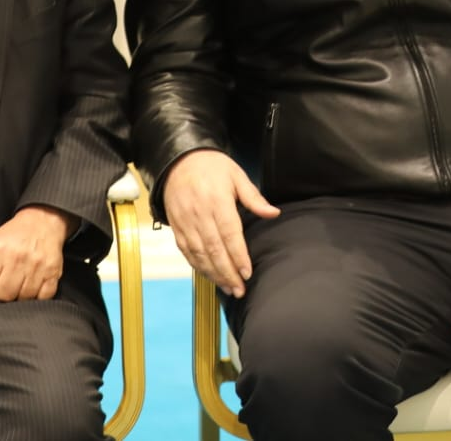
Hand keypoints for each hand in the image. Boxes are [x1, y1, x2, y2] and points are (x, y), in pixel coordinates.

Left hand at [0, 205, 75, 301]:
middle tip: (7, 280)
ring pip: (24, 298)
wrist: (41, 222)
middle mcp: (17, 257)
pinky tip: (34, 285)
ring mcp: (37, 265)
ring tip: (20, 282)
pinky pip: (44, 296)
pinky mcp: (53, 271)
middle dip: (4, 292)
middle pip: (5, 295)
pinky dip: (38, 295)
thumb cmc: (13, 236)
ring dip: (21, 294)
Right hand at [162, 149, 279, 297]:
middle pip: (214, 249)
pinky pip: (187, 252)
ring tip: (228, 288)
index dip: (238, 255)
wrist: (178, 161)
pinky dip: (198, 267)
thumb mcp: (236, 175)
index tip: (247, 272)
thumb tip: (273, 213)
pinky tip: (210, 276)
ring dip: (214, 274)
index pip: (229, 233)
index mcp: (217, 200)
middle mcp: (199, 214)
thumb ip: (253, 197)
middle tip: (240, 289)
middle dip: (227, 273)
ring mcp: (185, 222)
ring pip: (199, 254)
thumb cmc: (211, 167)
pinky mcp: (176, 227)